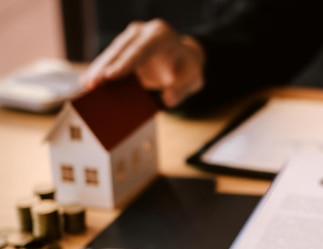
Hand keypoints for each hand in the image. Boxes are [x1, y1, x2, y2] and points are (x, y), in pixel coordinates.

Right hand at [82, 19, 205, 106]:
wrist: (184, 57)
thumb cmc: (188, 68)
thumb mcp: (193, 79)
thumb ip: (182, 89)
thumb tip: (168, 100)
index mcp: (161, 35)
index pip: (141, 50)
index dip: (125, 63)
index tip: (111, 76)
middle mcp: (144, 31)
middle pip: (121, 50)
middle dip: (104, 67)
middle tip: (91, 84)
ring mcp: (131, 36)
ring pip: (112, 53)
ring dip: (98, 69)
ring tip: (86, 85)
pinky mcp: (123, 45)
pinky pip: (110, 58)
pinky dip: (99, 69)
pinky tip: (89, 81)